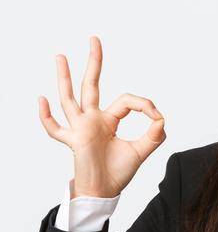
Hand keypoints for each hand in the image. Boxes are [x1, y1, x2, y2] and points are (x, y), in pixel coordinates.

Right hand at [39, 36, 166, 197]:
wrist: (104, 191)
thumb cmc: (118, 172)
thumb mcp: (142, 151)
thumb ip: (154, 134)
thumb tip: (161, 118)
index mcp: (109, 120)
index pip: (127, 100)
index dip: (145, 104)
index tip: (157, 115)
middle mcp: (93, 120)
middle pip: (91, 85)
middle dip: (94, 62)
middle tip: (94, 39)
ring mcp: (80, 128)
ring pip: (70, 98)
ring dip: (65, 77)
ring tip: (61, 56)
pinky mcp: (73, 141)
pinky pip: (55, 128)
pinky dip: (47, 116)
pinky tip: (42, 99)